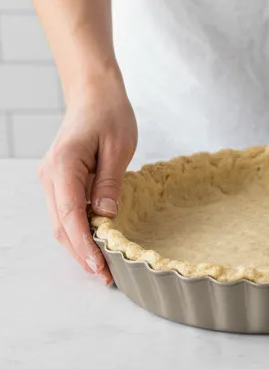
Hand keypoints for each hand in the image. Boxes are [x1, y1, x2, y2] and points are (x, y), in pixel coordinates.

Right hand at [37, 76, 136, 284]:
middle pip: (62, 225)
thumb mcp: (119, 146)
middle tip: (106, 275)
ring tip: (104, 266)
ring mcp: (51, 180)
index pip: (71, 215)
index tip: (100, 266)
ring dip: (79, 245)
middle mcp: (50, 177)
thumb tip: (105, 217)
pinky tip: (97, 242)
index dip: (84, 245)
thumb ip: (110, 182)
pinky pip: (67, 211)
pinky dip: (79, 229)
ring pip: (62, 222)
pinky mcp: (59, 180)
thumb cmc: (110, 113)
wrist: (94, 93)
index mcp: (63, 166)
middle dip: (81, 253)